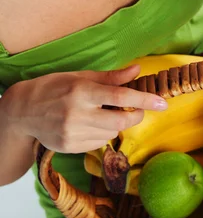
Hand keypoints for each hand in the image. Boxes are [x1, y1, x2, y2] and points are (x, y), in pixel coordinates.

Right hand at [4, 64, 167, 153]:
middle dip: (135, 116)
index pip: (120, 97)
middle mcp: (77, 114)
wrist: (24, 111)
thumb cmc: (55, 87)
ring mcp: (72, 133)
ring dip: (117, 124)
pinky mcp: (69, 147)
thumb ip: (111, 77)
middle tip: (137, 109)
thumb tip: (137, 70)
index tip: (162, 103)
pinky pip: (98, 143)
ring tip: (105, 112)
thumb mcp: (82, 76)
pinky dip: (103, 133)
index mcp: (82, 91)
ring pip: (110, 133)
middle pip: (120, 121)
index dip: (144, 100)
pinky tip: (92, 123)